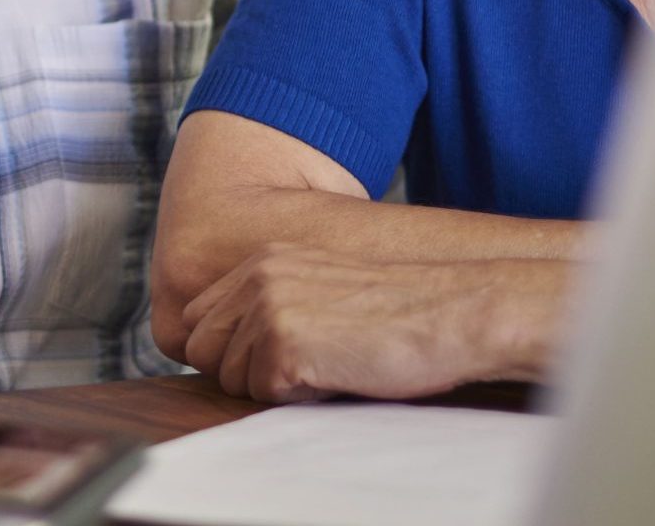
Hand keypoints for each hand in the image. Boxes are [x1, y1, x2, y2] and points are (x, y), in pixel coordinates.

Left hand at [171, 245, 564, 401]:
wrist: (456, 312)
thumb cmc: (401, 313)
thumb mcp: (321, 290)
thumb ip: (270, 306)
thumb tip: (224, 350)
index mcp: (263, 260)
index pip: (198, 320)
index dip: (228, 351)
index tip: (270, 359)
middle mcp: (257, 276)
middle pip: (201, 349)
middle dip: (243, 372)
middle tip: (303, 367)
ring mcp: (267, 306)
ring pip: (231, 378)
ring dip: (277, 385)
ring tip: (331, 363)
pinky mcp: (283, 341)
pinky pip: (263, 392)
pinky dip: (301, 394)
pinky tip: (340, 371)